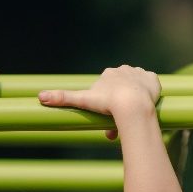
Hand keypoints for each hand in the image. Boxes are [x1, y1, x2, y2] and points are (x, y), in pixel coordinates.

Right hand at [38, 65, 159, 139]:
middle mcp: (123, 69)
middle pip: (120, 89)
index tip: (106, 117)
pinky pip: (150, 84)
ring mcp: (139, 74)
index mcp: (107, 73)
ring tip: (132, 115)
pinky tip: (145, 103)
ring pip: (135, 87)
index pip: (105, 89)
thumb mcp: (82, 100)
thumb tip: (39, 97)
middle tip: (119, 122)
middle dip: (118, 105)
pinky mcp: (153, 79)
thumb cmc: (107, 104)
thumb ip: (62, 98)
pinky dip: (148, 93)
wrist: (132, 105)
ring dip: (133, 98)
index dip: (105, 104)